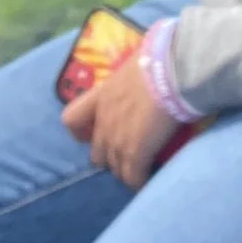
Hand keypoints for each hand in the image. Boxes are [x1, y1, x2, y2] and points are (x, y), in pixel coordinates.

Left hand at [60, 53, 180, 188]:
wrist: (170, 71)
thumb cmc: (158, 61)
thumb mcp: (135, 66)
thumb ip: (133, 77)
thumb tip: (148, 69)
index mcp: (101, 96)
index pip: (71, 120)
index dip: (81, 132)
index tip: (95, 133)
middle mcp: (104, 121)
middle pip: (97, 154)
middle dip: (112, 157)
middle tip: (131, 152)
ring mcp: (117, 140)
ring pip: (115, 169)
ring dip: (127, 170)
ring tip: (143, 168)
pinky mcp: (136, 153)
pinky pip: (133, 178)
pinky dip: (140, 181)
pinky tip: (150, 178)